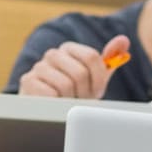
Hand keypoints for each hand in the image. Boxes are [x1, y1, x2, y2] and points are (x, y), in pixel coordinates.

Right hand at [16, 35, 130, 98]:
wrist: (49, 111)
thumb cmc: (74, 94)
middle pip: (80, 72)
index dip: (98, 78)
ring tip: (66, 101)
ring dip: (69, 99)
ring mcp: (38, 66)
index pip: (92, 57)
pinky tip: (53, 104)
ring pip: (65, 84)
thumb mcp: (95, 78)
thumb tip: (124, 40)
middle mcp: (53, 54)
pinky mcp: (27, 81)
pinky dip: (56, 104)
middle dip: (84, 92)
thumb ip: (109, 60)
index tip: (97, 91)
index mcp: (70, 48)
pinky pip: (50, 94)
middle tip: (80, 99)